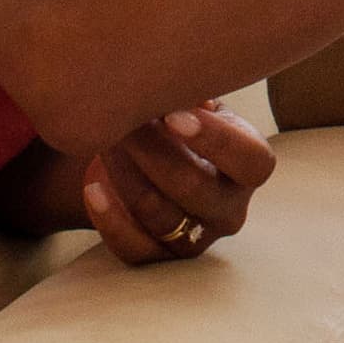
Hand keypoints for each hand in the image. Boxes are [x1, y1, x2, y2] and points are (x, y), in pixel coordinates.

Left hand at [81, 100, 274, 264]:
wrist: (145, 161)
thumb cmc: (173, 121)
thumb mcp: (192, 103)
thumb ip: (191, 93)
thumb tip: (178, 85)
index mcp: (249, 166)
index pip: (251, 161)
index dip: (216, 140)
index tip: (171, 115)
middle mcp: (230, 208)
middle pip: (195, 188)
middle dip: (152, 150)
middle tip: (122, 120)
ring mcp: (197, 238)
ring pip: (161, 216)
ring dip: (127, 176)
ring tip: (103, 142)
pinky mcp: (161, 258)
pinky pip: (135, 249)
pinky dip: (110, 219)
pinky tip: (92, 187)